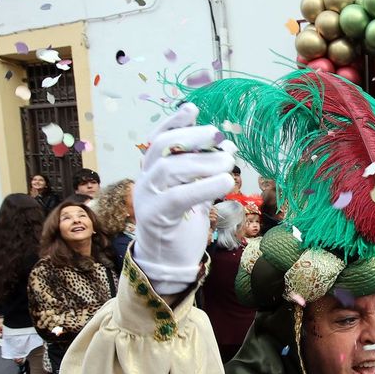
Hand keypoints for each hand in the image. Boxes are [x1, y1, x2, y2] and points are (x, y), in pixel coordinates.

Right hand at [133, 104, 235, 293]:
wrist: (168, 265)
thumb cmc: (181, 228)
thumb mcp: (195, 196)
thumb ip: (205, 174)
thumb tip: (228, 148)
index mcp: (152, 173)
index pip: (157, 139)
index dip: (173, 122)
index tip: (193, 108)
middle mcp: (145, 182)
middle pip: (161, 148)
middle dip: (190, 136)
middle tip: (218, 134)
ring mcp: (146, 199)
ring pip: (168, 169)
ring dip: (202, 161)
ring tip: (229, 162)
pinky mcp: (155, 218)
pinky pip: (178, 196)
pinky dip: (203, 186)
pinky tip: (226, 181)